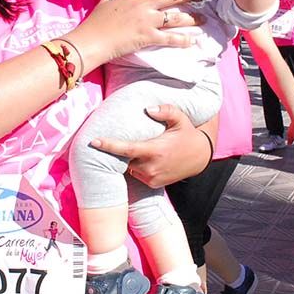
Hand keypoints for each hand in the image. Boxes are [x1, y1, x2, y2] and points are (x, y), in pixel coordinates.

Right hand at [69, 0, 201, 67]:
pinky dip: (183, 40)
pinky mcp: (147, 36)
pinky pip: (170, 38)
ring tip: (204, 19)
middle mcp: (143, 4)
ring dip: (192, 18)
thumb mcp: (104, 1)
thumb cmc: (96, 22)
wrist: (91, 40)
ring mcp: (147, 20)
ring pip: (176, 17)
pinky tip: (193, 41)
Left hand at [91, 105, 210, 187]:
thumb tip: (149, 109)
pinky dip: (137, 166)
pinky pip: (137, 174)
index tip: (94, 142)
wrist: (199, 157)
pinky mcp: (153, 184)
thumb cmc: (187, 134)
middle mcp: (152, 167)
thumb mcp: (181, 119)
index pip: (127, 148)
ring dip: (130, 159)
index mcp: (155, 150)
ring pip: (130, 167)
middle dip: (119, 151)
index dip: (109, 146)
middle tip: (115, 139)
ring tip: (139, 147)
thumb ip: (166, 111)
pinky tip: (144, 158)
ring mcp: (152, 177)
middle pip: (125, 159)